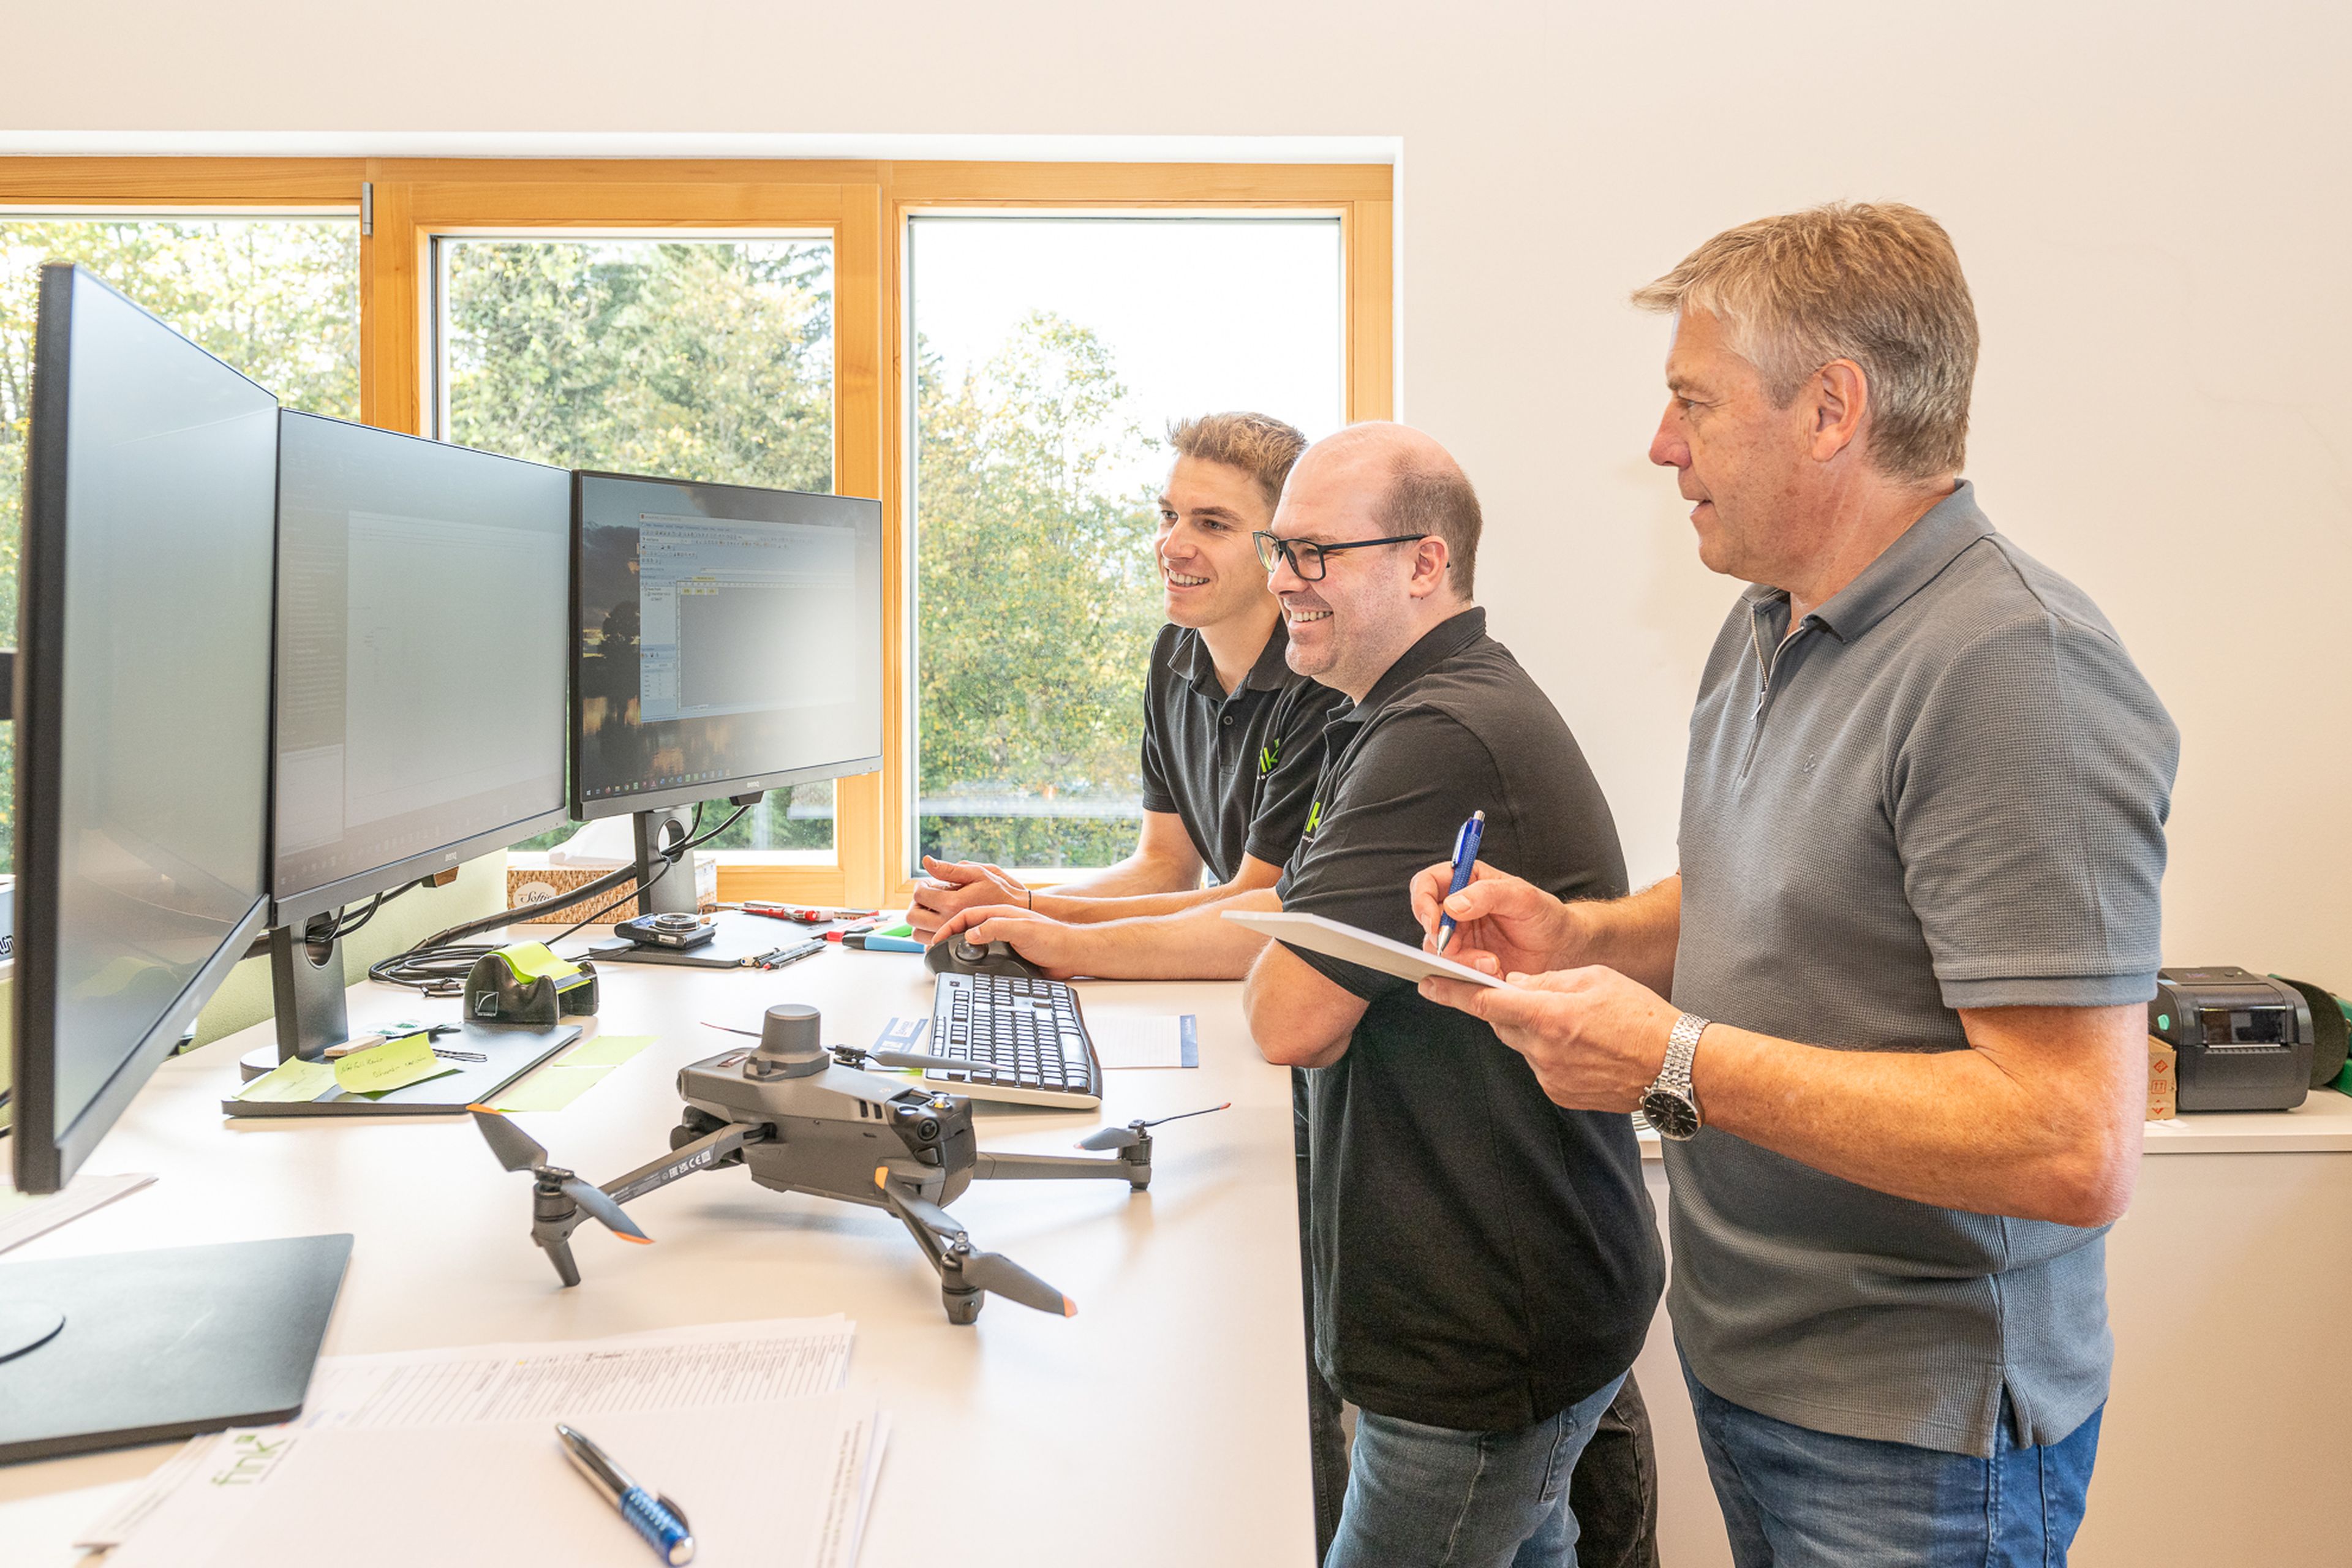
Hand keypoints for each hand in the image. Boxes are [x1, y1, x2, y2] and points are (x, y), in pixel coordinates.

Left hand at [908, 856, 1026, 935]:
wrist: (1018, 912)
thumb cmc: (1000, 891)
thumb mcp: (977, 872)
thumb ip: (949, 869)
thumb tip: (927, 861)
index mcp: (953, 902)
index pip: (919, 894)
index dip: (921, 886)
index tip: (928, 884)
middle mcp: (949, 921)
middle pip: (913, 916)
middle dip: (916, 904)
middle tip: (927, 896)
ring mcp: (951, 935)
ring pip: (918, 933)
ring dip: (921, 919)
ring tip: (934, 909)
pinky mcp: (954, 944)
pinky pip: (929, 944)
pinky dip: (930, 932)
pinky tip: (941, 921)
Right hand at [927, 904, 1092, 980]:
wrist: (1071, 954)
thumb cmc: (1052, 936)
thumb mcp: (1021, 929)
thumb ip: (995, 928)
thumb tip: (970, 934)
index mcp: (1000, 914)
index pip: (967, 916)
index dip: (950, 926)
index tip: (937, 939)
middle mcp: (1001, 925)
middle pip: (968, 929)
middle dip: (950, 937)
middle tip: (937, 950)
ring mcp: (1005, 940)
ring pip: (977, 944)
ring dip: (962, 950)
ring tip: (948, 959)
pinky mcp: (1011, 955)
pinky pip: (988, 957)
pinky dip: (976, 962)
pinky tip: (971, 969)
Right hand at [1408, 860, 1575, 978]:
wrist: (1563, 950)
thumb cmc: (1546, 916)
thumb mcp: (1522, 897)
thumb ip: (1487, 894)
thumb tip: (1452, 905)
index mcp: (1467, 881)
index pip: (1427, 884)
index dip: (1422, 901)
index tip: (1433, 921)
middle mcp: (1459, 909)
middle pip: (1428, 923)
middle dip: (1443, 939)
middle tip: (1460, 948)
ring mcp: (1462, 937)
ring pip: (1438, 951)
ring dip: (1462, 960)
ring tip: (1492, 964)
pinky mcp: (1468, 963)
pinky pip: (1453, 971)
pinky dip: (1470, 975)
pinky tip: (1495, 972)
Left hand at [1417, 965, 1678, 1112]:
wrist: (1677, 1067)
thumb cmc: (1644, 1018)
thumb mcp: (1594, 979)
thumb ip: (1546, 981)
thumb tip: (1513, 984)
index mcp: (1550, 1016)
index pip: (1486, 1001)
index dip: (1452, 992)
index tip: (1428, 984)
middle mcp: (1543, 1050)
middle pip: (1502, 1022)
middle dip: (1511, 1007)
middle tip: (1542, 998)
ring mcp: (1550, 1077)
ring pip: (1523, 1045)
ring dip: (1536, 1030)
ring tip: (1578, 1026)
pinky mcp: (1560, 1094)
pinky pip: (1540, 1066)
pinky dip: (1551, 1053)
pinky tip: (1583, 1048)